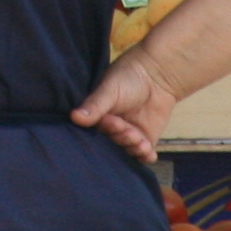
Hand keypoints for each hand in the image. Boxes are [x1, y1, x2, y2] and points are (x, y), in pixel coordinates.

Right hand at [71, 52, 176, 167]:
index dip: (107, 128)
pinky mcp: (146, 139)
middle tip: (129, 131)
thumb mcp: (109, 90)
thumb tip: (74, 117)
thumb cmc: (128, 78)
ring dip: (133, 148)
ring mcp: (129, 136)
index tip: (113, 121)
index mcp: (100, 118)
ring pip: (128, 150)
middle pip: (113, 142)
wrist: (156, 74)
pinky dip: (145, 157)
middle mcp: (112, 130)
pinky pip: (144, 155)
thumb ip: (95, 105)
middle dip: (122, 137)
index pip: (98, 131)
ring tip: (140, 141)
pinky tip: (147, 151)